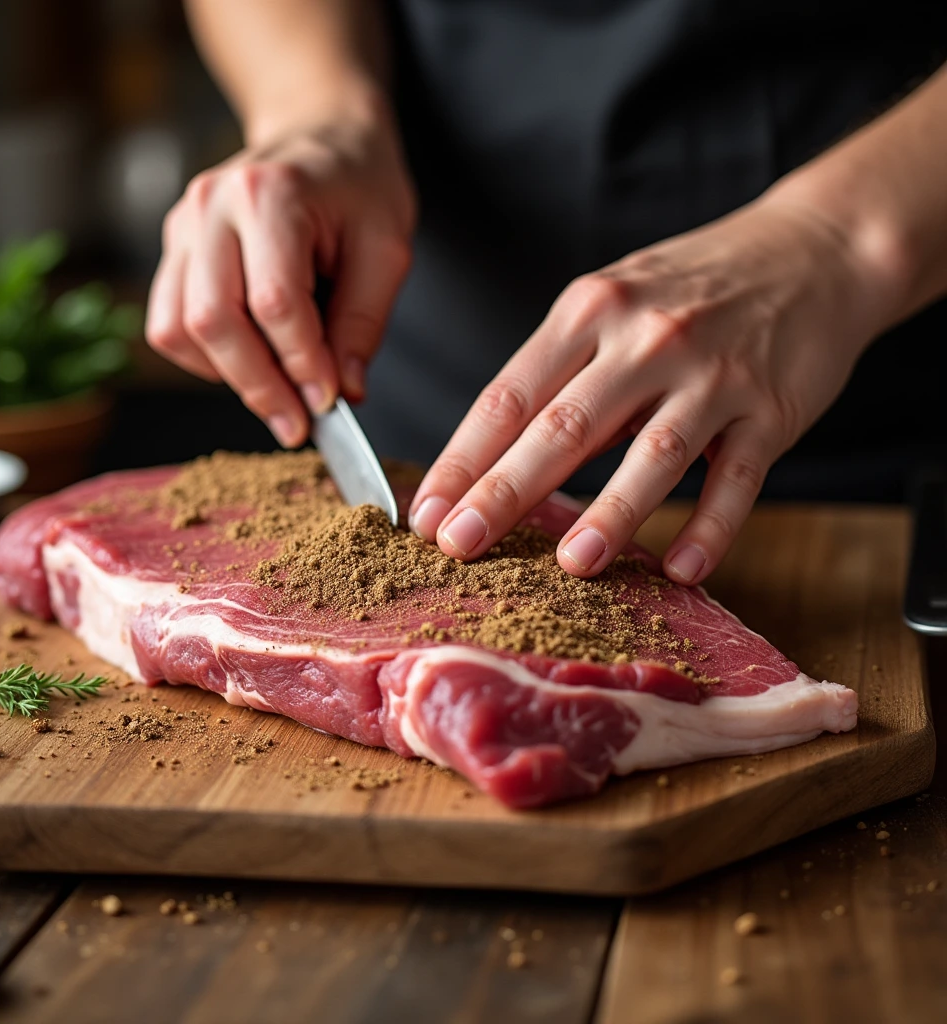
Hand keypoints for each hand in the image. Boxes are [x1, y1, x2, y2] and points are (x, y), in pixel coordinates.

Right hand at [145, 104, 414, 447]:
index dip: (301, 365)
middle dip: (260, 387)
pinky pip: (169, 324)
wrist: (320, 136)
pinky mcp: (174, 250)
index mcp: (271, 195)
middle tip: (298, 424)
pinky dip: (206, 360)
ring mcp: (183, 227)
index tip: (329, 404)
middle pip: (214, 321)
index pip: (274, 303)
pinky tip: (251, 362)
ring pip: (178, 329)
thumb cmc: (359, 189)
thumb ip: (364, 323)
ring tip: (279, 393)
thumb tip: (344, 394)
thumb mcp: (387, 249)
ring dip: (229, 377)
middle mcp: (212, 207)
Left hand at [409, 195, 886, 584]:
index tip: (425, 512)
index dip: (462, 459)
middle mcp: (646, 339)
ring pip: (653, 452)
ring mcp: (713, 374)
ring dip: (610, 512)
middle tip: (457, 545)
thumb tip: (495, 455)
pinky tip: (683, 570)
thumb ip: (560, 368)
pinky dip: (712, 527)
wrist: (815, 249)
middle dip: (503, 491)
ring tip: (571, 565)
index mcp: (589, 311)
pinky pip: (737, 478)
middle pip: (562, 427)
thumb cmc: (690, 286)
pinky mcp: (772, 409)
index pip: (509, 396)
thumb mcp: (612, 300)